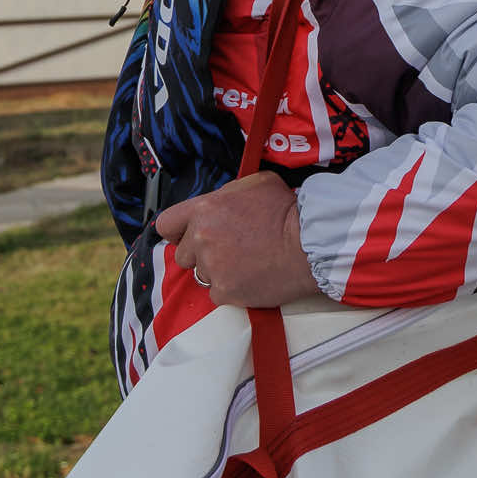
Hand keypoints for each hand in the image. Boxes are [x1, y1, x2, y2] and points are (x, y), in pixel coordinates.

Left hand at [154, 172, 323, 307]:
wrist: (310, 243)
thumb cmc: (288, 211)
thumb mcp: (256, 183)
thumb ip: (228, 193)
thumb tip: (221, 201)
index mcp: (204, 209)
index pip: (166, 224)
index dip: (177, 232)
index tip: (188, 236)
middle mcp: (202, 238)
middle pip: (182, 255)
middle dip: (201, 254)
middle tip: (228, 251)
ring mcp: (212, 267)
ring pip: (202, 275)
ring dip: (218, 272)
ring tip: (245, 264)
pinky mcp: (225, 292)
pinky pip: (218, 294)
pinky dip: (232, 290)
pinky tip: (251, 278)